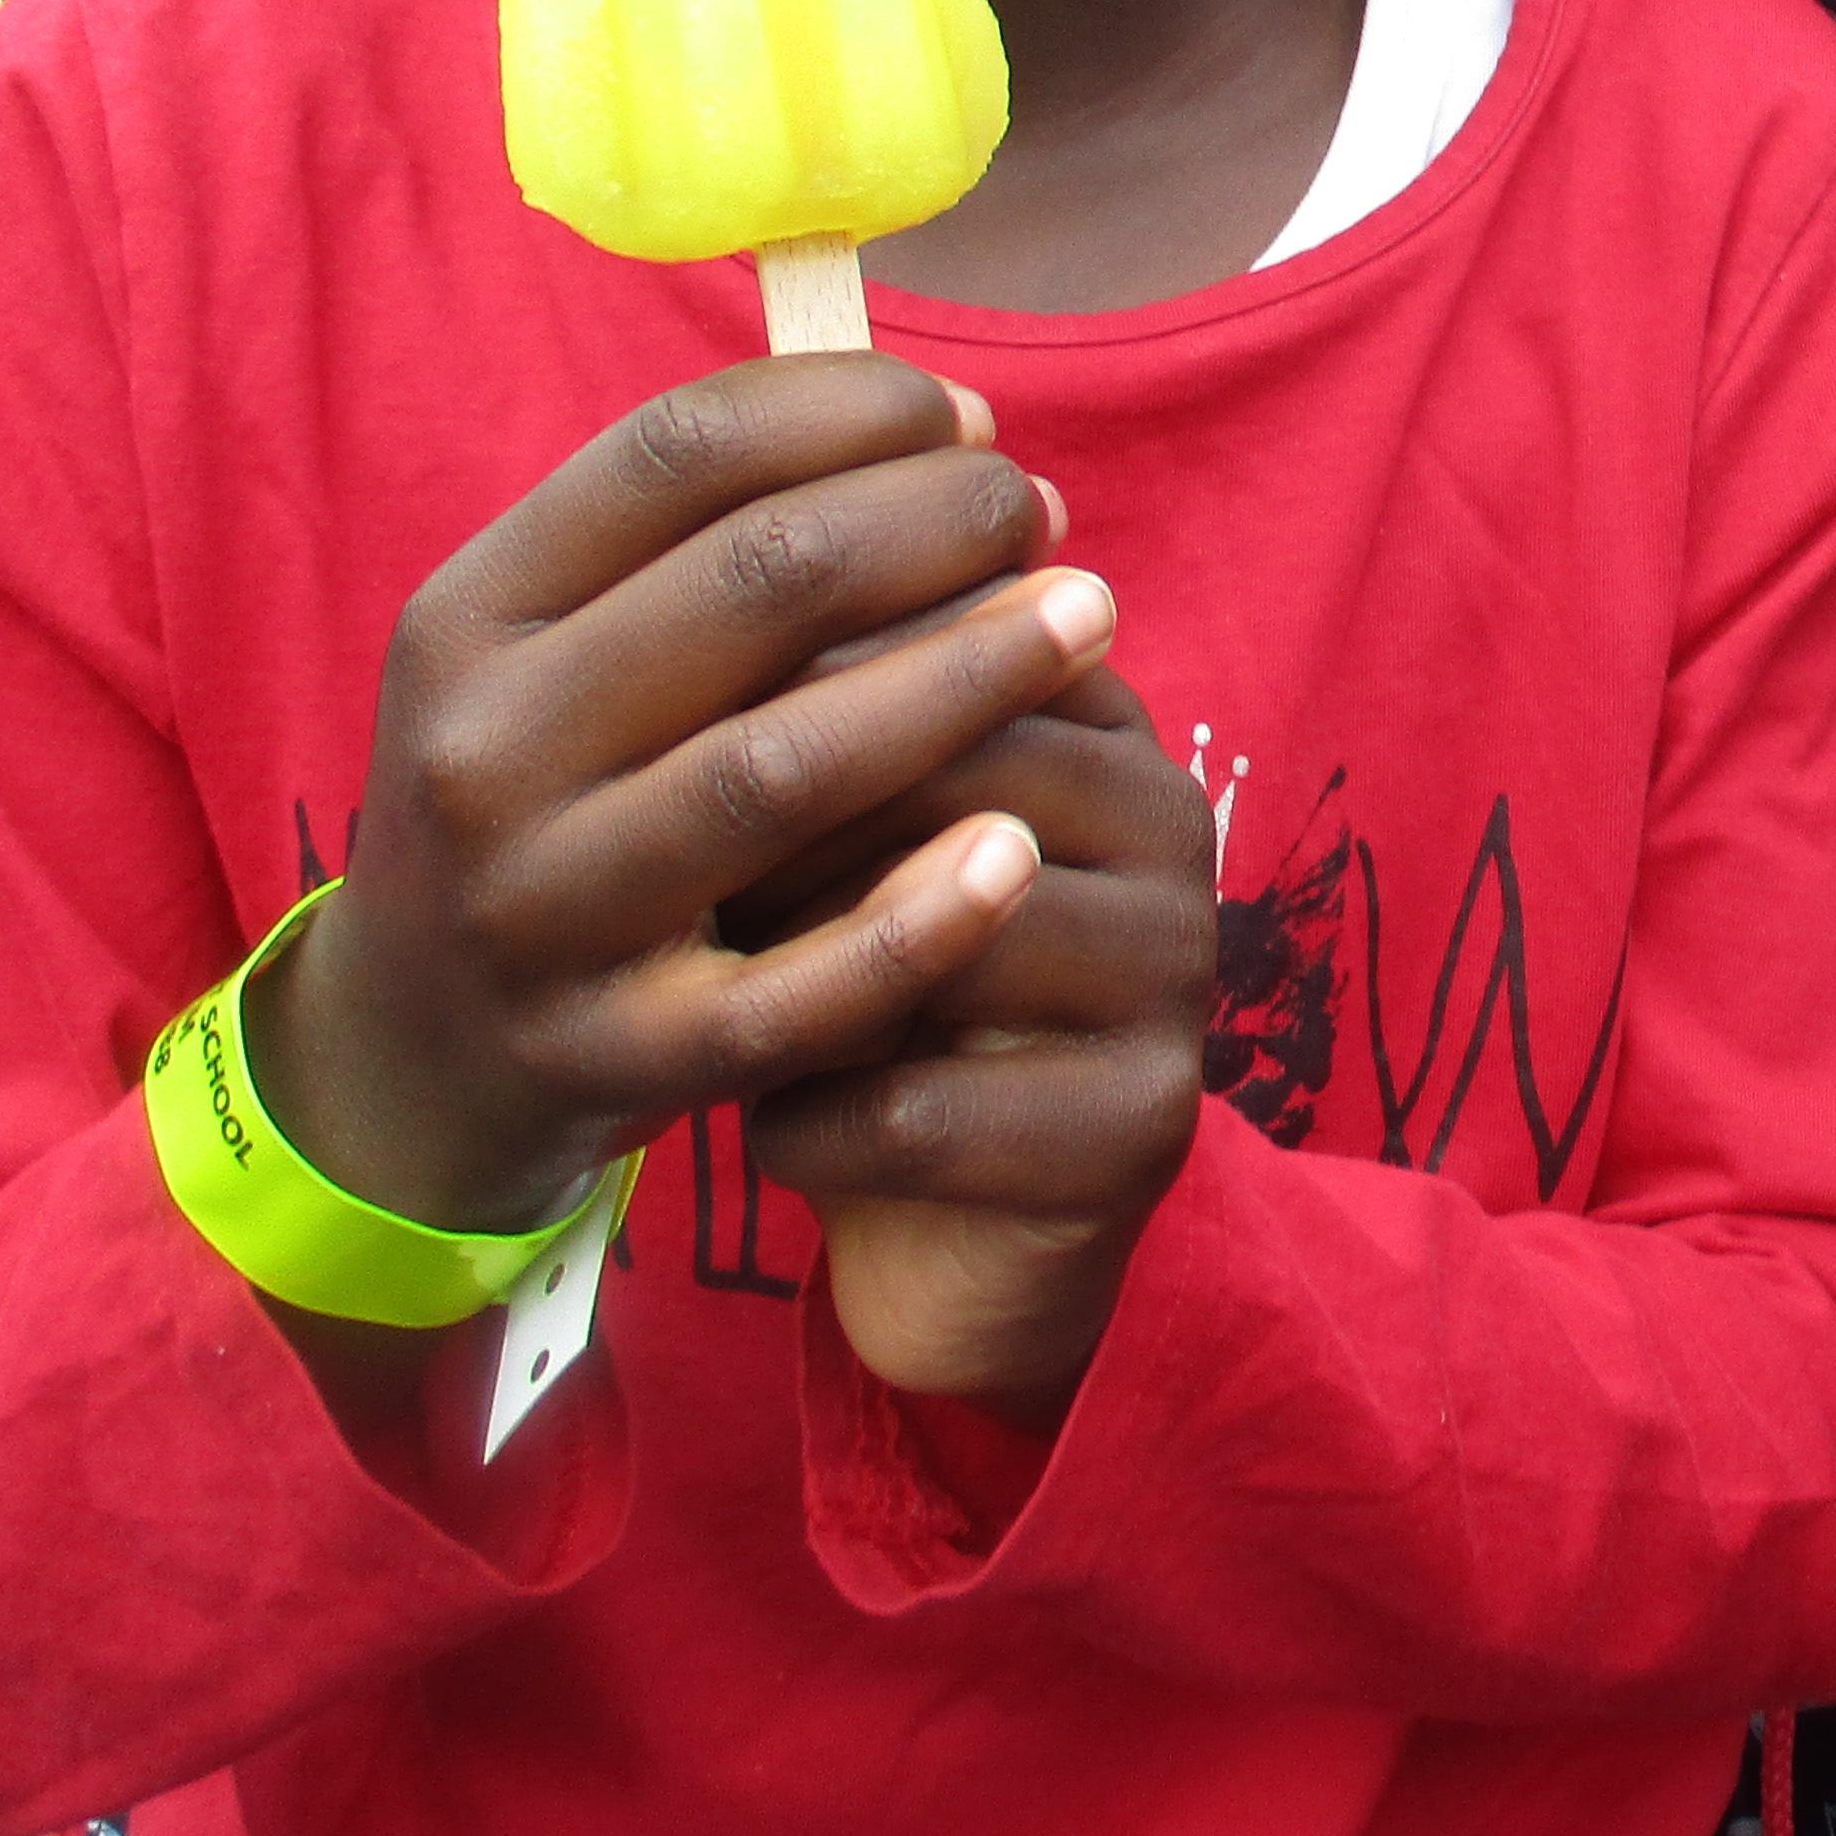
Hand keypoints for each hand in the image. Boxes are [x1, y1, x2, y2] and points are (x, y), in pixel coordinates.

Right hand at [245, 356, 1107, 1240]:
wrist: (405, 1056)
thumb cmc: (548, 800)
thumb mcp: (553, 654)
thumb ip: (706, 541)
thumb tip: (952, 435)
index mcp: (470, 617)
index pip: (681, 453)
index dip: (854, 412)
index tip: (973, 423)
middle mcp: (484, 752)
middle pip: (756, 588)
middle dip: (936, 526)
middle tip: (1042, 515)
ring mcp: (540, 912)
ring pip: (784, 770)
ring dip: (964, 678)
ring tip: (1089, 619)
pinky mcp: (608, 1055)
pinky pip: (785, 994)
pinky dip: (911, 923)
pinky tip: (1017, 856)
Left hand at [741, 638, 1219, 1426]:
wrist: (944, 1213)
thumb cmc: (862, 983)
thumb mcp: (836, 840)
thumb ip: (798, 727)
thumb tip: (665, 623)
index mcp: (1097, 718)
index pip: (946, 640)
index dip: (784, 688)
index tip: (658, 753)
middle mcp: (1170, 822)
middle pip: (966, 773)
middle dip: (793, 836)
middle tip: (669, 898)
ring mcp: (1178, 976)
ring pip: (959, 940)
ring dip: (805, 982)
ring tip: (722, 1014)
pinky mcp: (1147, 1128)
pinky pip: (933, 1111)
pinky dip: (813, 1128)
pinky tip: (770, 1134)